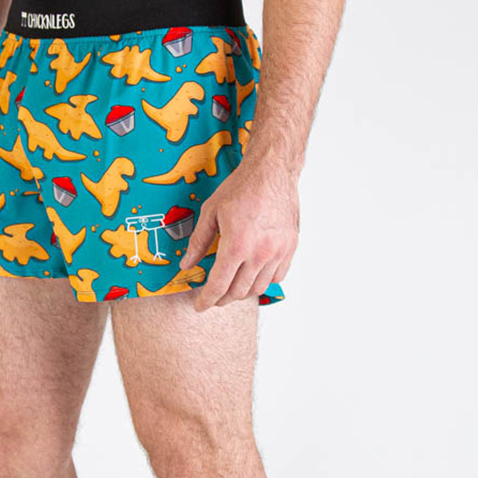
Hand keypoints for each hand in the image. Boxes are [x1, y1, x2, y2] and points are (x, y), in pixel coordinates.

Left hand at [178, 159, 299, 309]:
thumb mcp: (211, 212)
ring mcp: (278, 252)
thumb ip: (198, 242)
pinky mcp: (290, 247)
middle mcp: (260, 253)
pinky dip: (263, 281)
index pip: (219, 286)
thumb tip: (186, 265)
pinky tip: (253, 275)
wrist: (272, 171)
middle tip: (214, 296)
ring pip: (258, 288)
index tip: (200, 306)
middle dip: (223, 298)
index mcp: (237, 245)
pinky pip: (277, 277)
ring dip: (242, 292)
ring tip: (232, 286)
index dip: (207, 300)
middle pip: (238, 291)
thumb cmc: (241, 187)